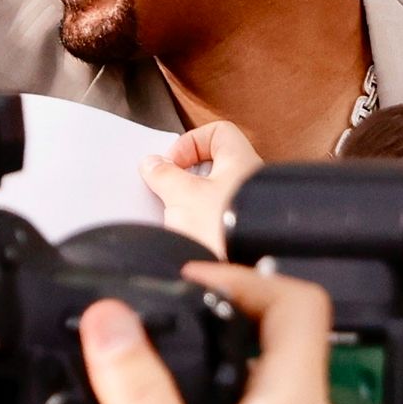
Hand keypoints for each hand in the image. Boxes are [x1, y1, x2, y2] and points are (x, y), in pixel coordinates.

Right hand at [139, 120, 266, 255]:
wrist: (243, 272)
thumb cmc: (224, 228)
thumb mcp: (181, 195)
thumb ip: (163, 174)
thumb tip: (152, 164)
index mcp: (241, 161)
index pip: (218, 132)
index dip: (191, 141)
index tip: (173, 163)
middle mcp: (250, 181)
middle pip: (213, 164)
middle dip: (185, 175)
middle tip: (170, 188)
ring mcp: (246, 209)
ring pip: (212, 193)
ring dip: (191, 201)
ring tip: (178, 215)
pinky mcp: (240, 233)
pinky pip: (216, 217)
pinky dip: (199, 221)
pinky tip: (188, 233)